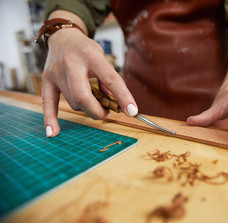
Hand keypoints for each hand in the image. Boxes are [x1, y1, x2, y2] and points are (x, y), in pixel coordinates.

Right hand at [42, 16, 136, 137]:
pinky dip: (51, 119)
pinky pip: (47, 103)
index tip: (132, 112)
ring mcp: (56, 72)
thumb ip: (108, 80)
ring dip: (85, 107)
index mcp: (91, 55)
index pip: (111, 79)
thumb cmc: (87, 51)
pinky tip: (53, 132)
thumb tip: (118, 105)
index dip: (123, 97)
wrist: (63, 37)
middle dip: (97, 111)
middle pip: (83, 97)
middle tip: (106, 112)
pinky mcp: (46, 79)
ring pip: (72, 102)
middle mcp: (71, 63)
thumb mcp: (102, 58)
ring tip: (92, 101)